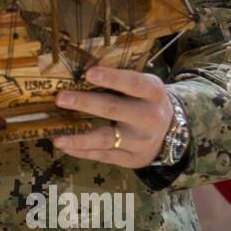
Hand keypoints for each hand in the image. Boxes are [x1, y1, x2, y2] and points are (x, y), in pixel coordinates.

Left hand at [50, 66, 172, 167]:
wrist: (173, 132)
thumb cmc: (146, 101)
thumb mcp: (144, 86)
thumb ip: (120, 81)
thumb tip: (79, 73)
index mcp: (153, 93)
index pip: (133, 84)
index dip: (112, 78)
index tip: (89, 73)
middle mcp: (149, 118)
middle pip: (113, 109)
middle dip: (85, 103)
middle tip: (61, 98)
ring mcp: (141, 141)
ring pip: (106, 139)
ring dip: (79, 138)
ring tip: (58, 138)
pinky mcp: (132, 158)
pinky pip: (103, 155)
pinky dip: (82, 151)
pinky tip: (65, 146)